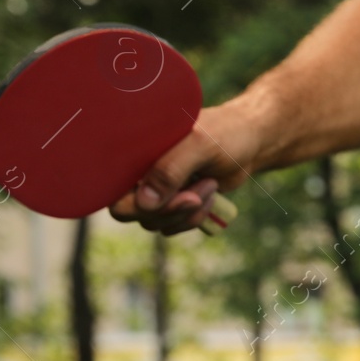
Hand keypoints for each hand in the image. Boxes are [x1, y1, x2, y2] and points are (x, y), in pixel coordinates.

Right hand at [109, 102, 256, 234]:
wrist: (249, 142)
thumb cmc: (224, 133)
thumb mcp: (200, 145)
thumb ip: (171, 170)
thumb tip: (144, 203)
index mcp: (133, 151)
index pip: (110, 186)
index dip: (135, 200)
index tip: (177, 192)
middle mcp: (137, 172)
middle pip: (129, 212)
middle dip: (167, 209)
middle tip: (195, 196)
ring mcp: (154, 190)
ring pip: (153, 222)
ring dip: (186, 212)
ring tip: (209, 184)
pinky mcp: (172, 204)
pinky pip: (172, 226)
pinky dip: (194, 217)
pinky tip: (210, 194)